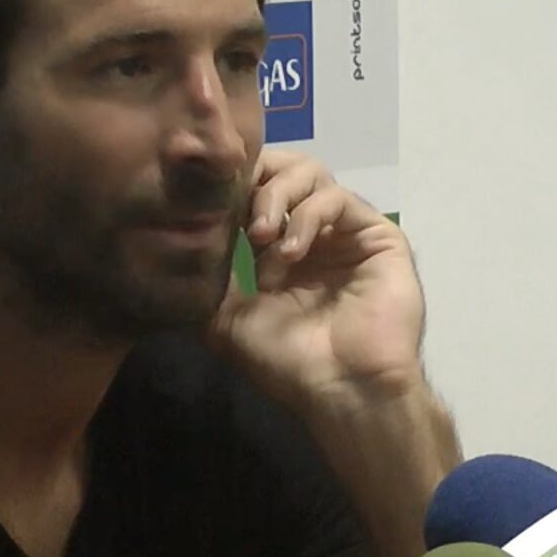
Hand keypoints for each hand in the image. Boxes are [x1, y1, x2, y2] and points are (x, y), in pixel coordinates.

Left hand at [209, 149, 426, 415]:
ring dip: (276, 199)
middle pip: (283, 167)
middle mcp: (313, 232)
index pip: (253, 189)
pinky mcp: (376, 234)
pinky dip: (306, 217)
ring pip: (310, 173)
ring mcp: (346, 231)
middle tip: (237, 218)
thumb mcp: (226, 319)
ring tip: (261, 239)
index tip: (204, 204)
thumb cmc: (286, 361)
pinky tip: (291, 254)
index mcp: (278, 248)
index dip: (230, 186)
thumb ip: (208, 277)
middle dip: (253, 180)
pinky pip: (338, 198)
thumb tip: (180, 239)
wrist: (339, 390)